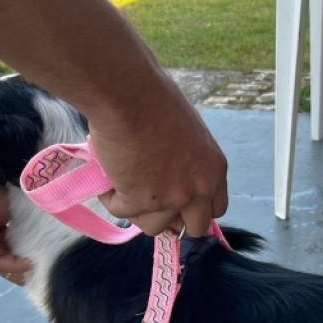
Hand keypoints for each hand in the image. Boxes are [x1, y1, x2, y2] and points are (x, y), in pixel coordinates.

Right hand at [88, 78, 228, 238]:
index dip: (195, 209)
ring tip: (122, 186)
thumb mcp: (188, 133)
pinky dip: (111, 198)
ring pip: (154, 227)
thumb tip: (169, 175)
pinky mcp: (139, 201)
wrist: (128, 94)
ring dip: (138, 211)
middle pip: (194, 228)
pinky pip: (122, 212)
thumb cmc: (154, 100)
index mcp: (214, 170)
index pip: (215, 209)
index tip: (178, 204)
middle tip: (151, 204)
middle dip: (173, 220)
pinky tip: (106, 177)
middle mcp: (199, 189)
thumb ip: (187, 160)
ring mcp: (171, 199)